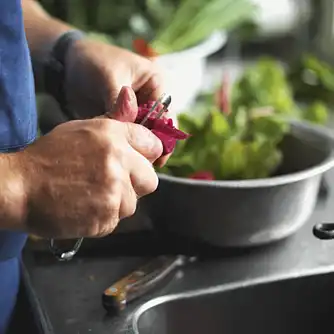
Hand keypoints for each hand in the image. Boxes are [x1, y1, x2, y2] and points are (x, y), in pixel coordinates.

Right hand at [18, 87, 161, 238]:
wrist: (19, 187)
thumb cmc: (47, 157)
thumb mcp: (81, 130)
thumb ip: (113, 123)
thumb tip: (131, 99)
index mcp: (113, 135)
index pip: (153, 145)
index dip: (147, 155)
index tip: (139, 162)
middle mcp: (119, 161)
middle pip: (151, 179)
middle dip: (136, 183)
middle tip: (115, 183)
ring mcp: (114, 190)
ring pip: (133, 203)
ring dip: (117, 203)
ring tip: (91, 196)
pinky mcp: (106, 216)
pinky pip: (116, 220)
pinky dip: (103, 218)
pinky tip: (84, 208)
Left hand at [64, 39, 172, 166]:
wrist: (67, 64)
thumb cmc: (93, 61)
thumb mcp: (109, 77)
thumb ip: (119, 103)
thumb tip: (128, 127)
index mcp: (155, 84)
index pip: (166, 114)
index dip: (162, 135)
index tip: (153, 152)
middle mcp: (150, 100)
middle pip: (157, 129)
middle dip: (148, 144)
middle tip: (138, 159)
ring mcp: (136, 112)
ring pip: (142, 135)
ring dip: (134, 145)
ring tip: (124, 155)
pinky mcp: (122, 121)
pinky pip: (127, 137)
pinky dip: (122, 143)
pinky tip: (114, 150)